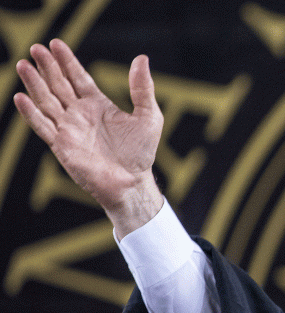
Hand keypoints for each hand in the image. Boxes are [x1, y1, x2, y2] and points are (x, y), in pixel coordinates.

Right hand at [14, 39, 163, 235]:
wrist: (133, 182)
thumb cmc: (142, 152)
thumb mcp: (149, 116)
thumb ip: (142, 88)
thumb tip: (142, 59)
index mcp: (98, 105)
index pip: (78, 77)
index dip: (67, 61)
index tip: (56, 43)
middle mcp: (80, 114)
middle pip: (59, 85)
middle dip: (47, 66)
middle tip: (36, 48)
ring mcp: (69, 128)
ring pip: (47, 101)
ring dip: (35, 83)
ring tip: (24, 65)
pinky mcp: (61, 145)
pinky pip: (42, 126)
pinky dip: (31, 113)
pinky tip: (21, 97)